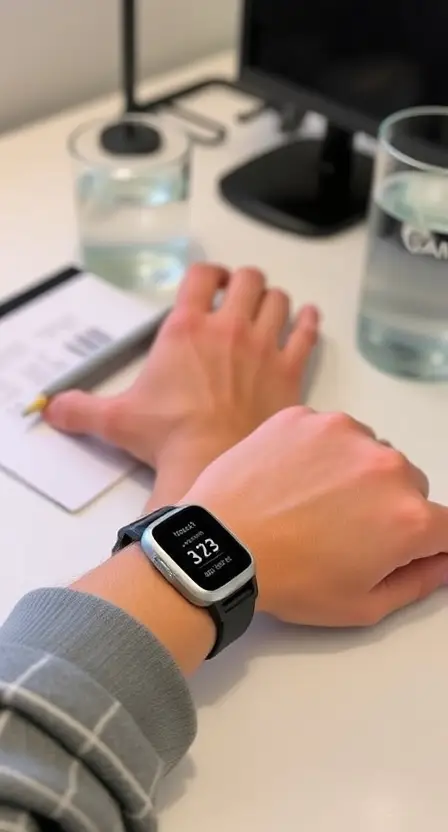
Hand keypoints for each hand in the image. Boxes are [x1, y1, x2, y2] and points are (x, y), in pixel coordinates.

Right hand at [45, 264, 318, 470]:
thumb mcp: (117, 420)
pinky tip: (307, 319)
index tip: (208, 282)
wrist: (213, 464)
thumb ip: (82, 409)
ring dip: (274, 299)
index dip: (207, 273)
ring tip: (269, 307)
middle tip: (240, 294)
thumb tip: (54, 409)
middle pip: (247, 278)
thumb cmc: (168, 438)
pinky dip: (309, 322)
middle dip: (244, 281)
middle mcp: (228, 328)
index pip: (201, 275)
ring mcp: (263, 347)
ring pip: (279, 300)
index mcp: (187, 328)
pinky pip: (307, 334)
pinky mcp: (290, 372)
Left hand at [183, 407, 447, 626]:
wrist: (221, 545)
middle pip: (410, 484)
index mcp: (408, 517)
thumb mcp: (362, 605)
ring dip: (355, 473)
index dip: (426, 541)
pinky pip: (330, 433)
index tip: (398, 546)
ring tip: (311, 502)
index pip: (446, 526)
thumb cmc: (289, 579)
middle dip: (388, 506)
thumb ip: (419, 581)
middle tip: (342, 529)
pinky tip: (290, 480)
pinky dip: (319, 452)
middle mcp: (386, 465)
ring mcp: (344, 433)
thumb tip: (444, 562)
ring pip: (370, 452)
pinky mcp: (306, 417)